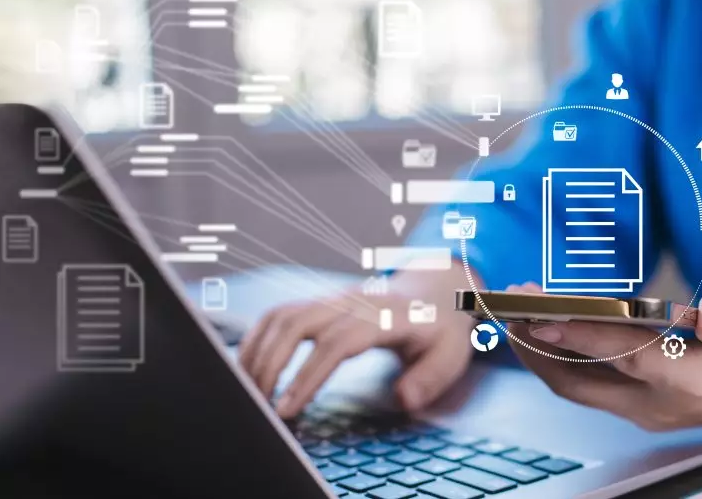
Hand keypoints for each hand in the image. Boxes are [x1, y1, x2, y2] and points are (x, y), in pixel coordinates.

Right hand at [239, 266, 477, 417]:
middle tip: (260, 406)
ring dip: (258, 352)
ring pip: (283, 315)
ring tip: (249, 391)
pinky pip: (280, 314)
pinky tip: (250, 367)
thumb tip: (404, 398)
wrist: (437, 291)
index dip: (308, 376)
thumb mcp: (452, 354)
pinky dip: (258, 339)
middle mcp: (354, 302)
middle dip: (271, 365)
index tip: (287, 409)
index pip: (337, 342)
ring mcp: (335, 299)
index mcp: (386, 315)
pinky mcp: (322, 303)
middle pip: (298, 322)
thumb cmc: (441, 329)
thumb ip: (430, 378)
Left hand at [504, 282, 701, 430]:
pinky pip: (586, 386)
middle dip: (538, 344)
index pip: (623, 355)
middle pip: (581, 381)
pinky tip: (541, 333)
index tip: (538, 314)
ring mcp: (647, 409)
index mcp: (692, 382)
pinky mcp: (641, 404)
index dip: (578, 335)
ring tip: (511, 316)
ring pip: (576, 387)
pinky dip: (557, 360)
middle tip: (507, 306)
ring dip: (540, 354)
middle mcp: (660, 404)